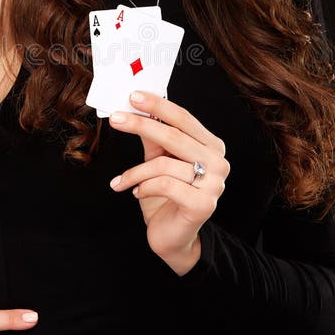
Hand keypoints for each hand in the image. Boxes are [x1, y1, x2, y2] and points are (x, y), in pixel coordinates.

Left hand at [108, 90, 229, 266]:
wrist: (173, 238)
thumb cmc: (166, 197)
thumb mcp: (157, 162)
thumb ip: (153, 138)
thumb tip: (137, 109)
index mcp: (211, 146)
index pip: (183, 118)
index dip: (158, 106)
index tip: (133, 96)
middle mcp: (218, 162)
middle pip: (174, 136)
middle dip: (140, 125)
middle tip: (116, 119)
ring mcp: (214, 184)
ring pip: (164, 163)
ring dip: (135, 172)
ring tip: (122, 180)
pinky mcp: (203, 204)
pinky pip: (164, 184)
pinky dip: (143, 187)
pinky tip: (136, 193)